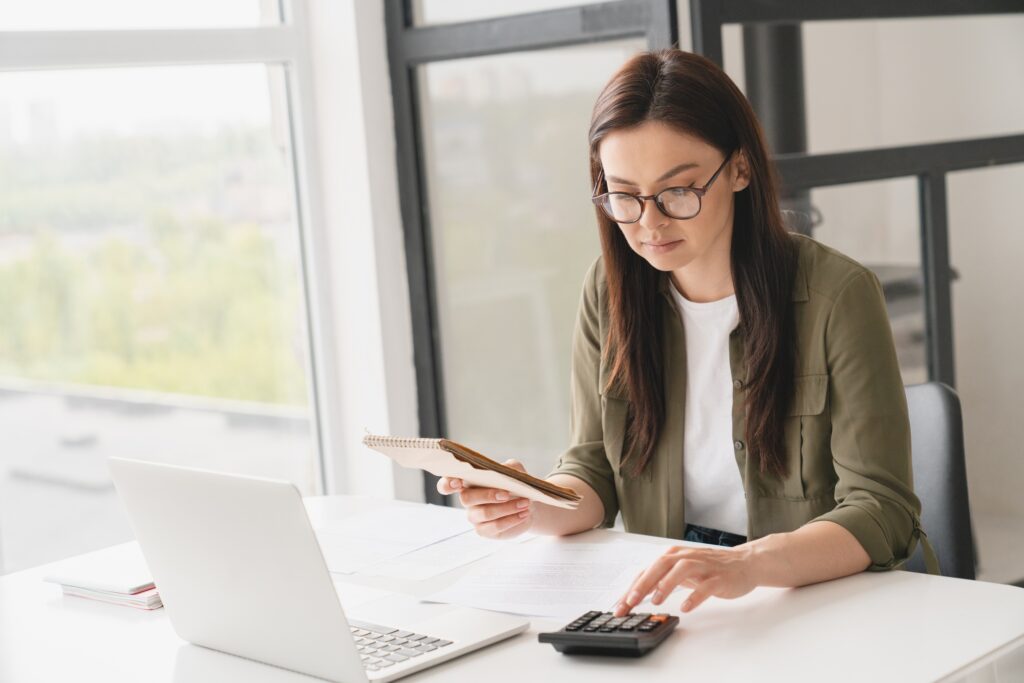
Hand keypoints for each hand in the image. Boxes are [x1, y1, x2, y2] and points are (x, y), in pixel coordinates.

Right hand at [436, 459, 532, 539]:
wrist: (528, 504)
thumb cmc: (515, 484)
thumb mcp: (514, 471)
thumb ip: (508, 468)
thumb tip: (504, 471)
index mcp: (468, 482)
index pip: (447, 484)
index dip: (447, 484)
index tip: (457, 482)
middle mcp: (467, 500)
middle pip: (466, 498)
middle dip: (487, 495)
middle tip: (507, 493)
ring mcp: (474, 517)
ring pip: (484, 513)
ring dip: (507, 508)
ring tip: (525, 503)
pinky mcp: (484, 531)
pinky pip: (495, 527)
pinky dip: (511, 519)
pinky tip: (524, 513)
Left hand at [613, 544, 757, 615]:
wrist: (743, 563)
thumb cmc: (708, 568)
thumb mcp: (681, 571)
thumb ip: (661, 579)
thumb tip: (636, 593)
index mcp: (674, 555)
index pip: (648, 570)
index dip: (632, 588)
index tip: (620, 606)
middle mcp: (686, 557)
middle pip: (660, 565)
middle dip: (643, 584)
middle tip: (631, 601)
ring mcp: (703, 566)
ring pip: (681, 570)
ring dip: (666, 585)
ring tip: (656, 601)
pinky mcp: (719, 578)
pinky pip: (706, 586)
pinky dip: (695, 596)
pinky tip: (686, 607)